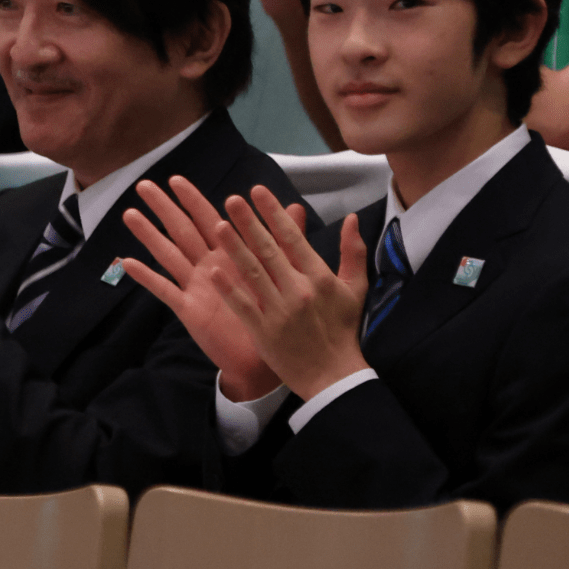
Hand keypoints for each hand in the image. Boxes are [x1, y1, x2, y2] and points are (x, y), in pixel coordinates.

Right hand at [122, 176, 285, 401]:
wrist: (266, 359)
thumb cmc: (275, 314)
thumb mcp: (285, 273)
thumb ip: (287, 240)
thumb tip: (296, 206)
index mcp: (230, 254)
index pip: (208, 218)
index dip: (193, 199)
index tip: (176, 179)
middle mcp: (209, 266)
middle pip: (182, 230)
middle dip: (164, 208)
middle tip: (144, 185)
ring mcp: (196, 287)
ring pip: (169, 254)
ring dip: (149, 234)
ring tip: (129, 214)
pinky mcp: (190, 310)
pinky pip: (165, 290)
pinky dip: (147, 277)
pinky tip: (127, 262)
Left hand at [211, 186, 369, 399]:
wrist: (333, 376)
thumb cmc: (343, 330)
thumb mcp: (355, 289)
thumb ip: (352, 251)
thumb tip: (351, 217)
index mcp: (319, 277)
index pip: (293, 238)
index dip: (274, 214)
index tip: (258, 191)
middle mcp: (298, 290)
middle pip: (269, 251)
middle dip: (250, 223)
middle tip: (232, 199)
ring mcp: (280, 311)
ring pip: (254, 273)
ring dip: (235, 249)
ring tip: (218, 225)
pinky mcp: (264, 332)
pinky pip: (244, 306)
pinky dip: (229, 288)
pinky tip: (213, 270)